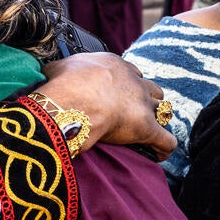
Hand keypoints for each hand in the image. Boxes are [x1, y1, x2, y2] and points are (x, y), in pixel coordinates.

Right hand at [39, 53, 175, 159]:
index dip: (126, 83)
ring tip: (146, 130)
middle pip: (151, 89)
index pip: (130, 72)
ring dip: (156, 119)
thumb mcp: (59, 68)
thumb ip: (62, 69)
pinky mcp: (147, 128)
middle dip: (146, 99)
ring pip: (163, 110)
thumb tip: (53, 73)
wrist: (74, 101)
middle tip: (132, 111)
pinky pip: (166, 141)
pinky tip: (156, 154)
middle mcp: (134, 82)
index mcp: (115, 66)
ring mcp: (144, 105)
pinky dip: (163, 148)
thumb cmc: (64, 85)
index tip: (116, 93)